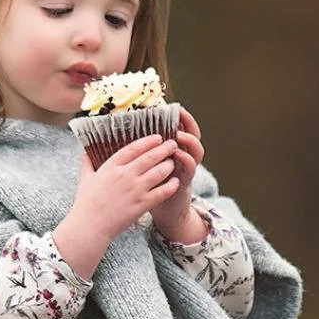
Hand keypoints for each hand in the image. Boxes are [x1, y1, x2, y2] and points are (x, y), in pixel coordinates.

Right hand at [54, 135, 178, 277]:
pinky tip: (176, 182)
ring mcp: (134, 190)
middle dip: (164, 149)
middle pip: (150, 157)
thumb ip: (87, 163)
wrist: (90, 226)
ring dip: (169, 165)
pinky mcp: (142, 204)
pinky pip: (162, 192)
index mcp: (111, 167)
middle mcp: (125, 175)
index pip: (133, 148)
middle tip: (173, 144)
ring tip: (173, 162)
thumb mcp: (85, 179)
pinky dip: (171, 186)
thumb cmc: (86, 203)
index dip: (148, 141)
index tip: (158, 137)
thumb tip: (85, 151)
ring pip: (159, 172)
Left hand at [149, 107, 206, 243]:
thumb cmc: (151, 186)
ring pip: (196, 151)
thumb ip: (141, 149)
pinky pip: (190, 169)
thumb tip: (122, 131)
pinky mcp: (186, 182)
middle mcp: (184, 157)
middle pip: (193, 135)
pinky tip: (178, 155)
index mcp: (174, 150)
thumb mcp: (148, 164)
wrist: (163, 211)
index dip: (180, 117)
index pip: (181, 128)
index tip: (175, 107)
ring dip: (189, 141)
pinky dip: (186, 160)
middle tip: (181, 114)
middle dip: (189, 123)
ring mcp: (187, 169)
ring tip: (179, 135)